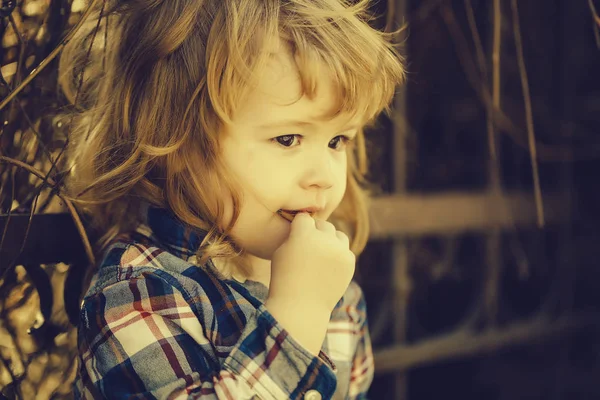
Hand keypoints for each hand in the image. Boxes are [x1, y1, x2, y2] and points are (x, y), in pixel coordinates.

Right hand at [265, 213, 355, 353]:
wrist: (301, 306)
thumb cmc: (285, 278)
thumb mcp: (281, 251)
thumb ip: (295, 234)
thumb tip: (308, 221)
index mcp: (303, 234)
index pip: (304, 218)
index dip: (298, 227)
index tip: (295, 238)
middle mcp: (324, 239)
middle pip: (323, 225)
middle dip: (315, 233)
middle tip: (307, 247)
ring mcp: (339, 251)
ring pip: (337, 234)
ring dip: (330, 240)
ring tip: (320, 254)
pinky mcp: (350, 262)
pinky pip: (345, 250)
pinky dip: (338, 255)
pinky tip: (327, 266)